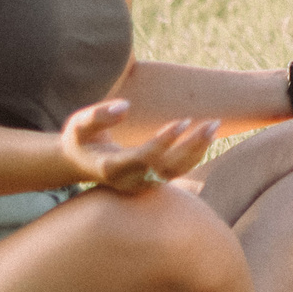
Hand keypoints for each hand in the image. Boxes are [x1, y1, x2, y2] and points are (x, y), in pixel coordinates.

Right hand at [59, 98, 215, 193]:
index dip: (164, 142)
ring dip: (198, 151)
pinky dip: (193, 156)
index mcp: (111, 168)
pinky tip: (206, 136)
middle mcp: (129, 180)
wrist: (78, 163)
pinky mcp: (150, 182)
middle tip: (213, 123)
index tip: (183, 121)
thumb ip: (98, 115)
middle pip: (167, 168)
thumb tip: (125, 107)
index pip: (144, 158)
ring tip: (214, 126)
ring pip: (176, 172)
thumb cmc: (79, 139)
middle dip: (191, 146)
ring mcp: (140, 184)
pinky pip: (177, 172)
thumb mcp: (78, 124)